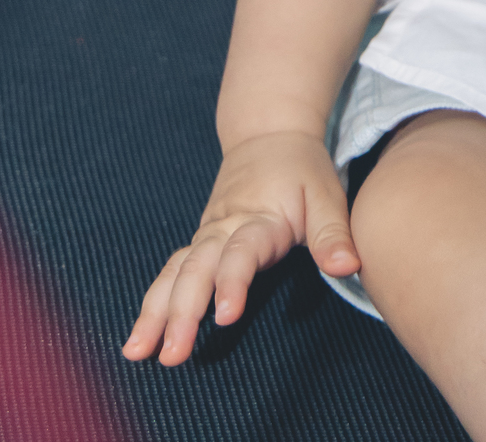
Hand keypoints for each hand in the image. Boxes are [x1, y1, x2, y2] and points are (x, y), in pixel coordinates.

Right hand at [122, 131, 357, 365]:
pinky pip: (171, 272)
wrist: (268, 133)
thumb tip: (347, 268)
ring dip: (155, 311)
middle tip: (172, 353)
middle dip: (182, 311)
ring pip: (175, 271)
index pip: (242, 251)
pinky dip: (154, 302)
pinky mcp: (200, 241)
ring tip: (138, 352)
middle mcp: (224, 226)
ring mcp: (207, 234)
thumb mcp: (326, 193)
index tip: (225, 315)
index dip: (233, 281)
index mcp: (259, 216)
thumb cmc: (302, 168)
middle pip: (197, 267)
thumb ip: (333, 233)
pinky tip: (141, 337)